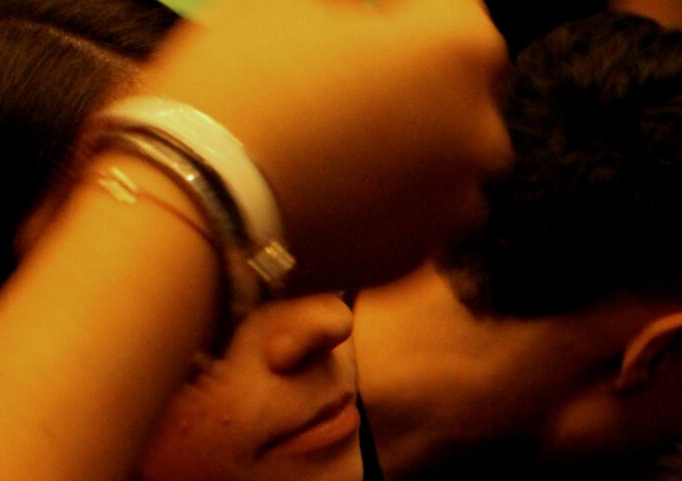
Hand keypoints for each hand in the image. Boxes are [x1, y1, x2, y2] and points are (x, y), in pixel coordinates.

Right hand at [135, 0, 511, 292]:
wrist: (200, 199)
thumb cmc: (243, 78)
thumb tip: (370, 9)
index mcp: (462, 53)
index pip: (452, 4)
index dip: (399, 3)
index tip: (355, 10)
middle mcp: (481, 134)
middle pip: (457, 84)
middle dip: (412, 69)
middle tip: (343, 67)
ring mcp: (456, 204)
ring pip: (442, 152)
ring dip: (406, 133)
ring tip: (337, 128)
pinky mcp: (420, 254)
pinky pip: (414, 206)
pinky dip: (387, 189)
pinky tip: (334, 176)